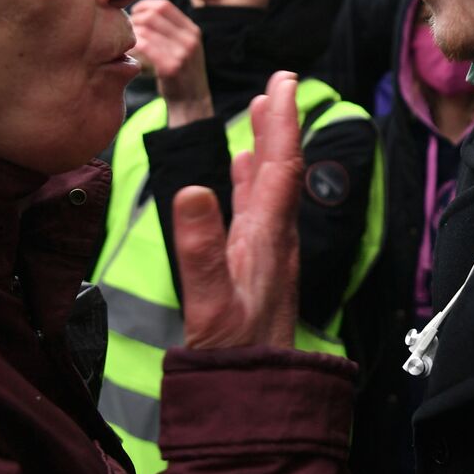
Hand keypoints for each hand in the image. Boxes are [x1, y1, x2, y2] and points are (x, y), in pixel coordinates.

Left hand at [130, 0, 212, 126]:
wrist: (191, 101)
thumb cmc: (181, 72)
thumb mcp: (185, 47)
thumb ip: (172, 30)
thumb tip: (144, 12)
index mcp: (192, 31)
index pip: (164, 6)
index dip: (144, 6)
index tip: (134, 14)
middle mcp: (190, 39)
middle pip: (153, 15)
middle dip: (134, 19)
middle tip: (127, 30)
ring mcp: (182, 53)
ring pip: (146, 30)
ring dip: (131, 34)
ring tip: (126, 42)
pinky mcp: (171, 67)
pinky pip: (144, 47)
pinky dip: (132, 46)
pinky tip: (128, 53)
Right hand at [175, 71, 302, 348]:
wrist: (253, 391)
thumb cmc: (234, 352)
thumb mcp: (209, 302)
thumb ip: (200, 248)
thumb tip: (190, 188)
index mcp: (270, 237)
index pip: (282, 167)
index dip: (283, 123)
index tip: (283, 82)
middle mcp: (276, 237)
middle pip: (283, 168)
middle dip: (280, 124)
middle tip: (278, 81)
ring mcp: (268, 249)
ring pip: (271, 185)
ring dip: (267, 146)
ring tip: (263, 110)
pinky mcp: (256, 262)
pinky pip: (257, 207)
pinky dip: (251, 178)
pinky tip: (242, 168)